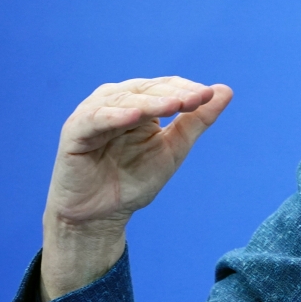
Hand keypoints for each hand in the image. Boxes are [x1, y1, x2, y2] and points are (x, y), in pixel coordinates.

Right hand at [40, 77, 232, 300]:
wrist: (103, 215)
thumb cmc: (135, 178)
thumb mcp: (173, 148)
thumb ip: (197, 120)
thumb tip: (226, 90)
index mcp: (139, 101)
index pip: (165, 86)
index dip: (187, 89)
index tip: (209, 96)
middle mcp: (116, 101)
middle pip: (147, 89)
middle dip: (173, 93)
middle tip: (197, 99)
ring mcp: (94, 114)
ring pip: (124, 100)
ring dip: (150, 101)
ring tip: (174, 105)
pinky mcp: (74, 132)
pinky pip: (95, 119)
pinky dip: (113, 116)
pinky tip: (134, 116)